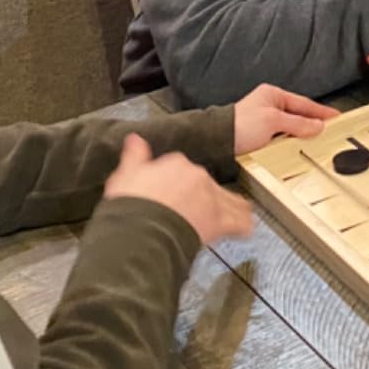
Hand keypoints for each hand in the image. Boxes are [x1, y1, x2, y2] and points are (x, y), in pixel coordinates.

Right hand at [104, 134, 253, 243]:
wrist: (141, 228)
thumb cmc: (131, 206)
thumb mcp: (125, 175)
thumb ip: (134, 156)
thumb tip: (135, 139)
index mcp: (176, 162)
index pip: (185, 169)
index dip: (183, 183)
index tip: (179, 193)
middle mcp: (198, 175)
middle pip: (208, 184)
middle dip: (206, 197)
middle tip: (197, 212)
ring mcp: (212, 198)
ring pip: (230, 200)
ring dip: (231, 208)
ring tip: (233, 217)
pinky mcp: (220, 221)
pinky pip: (241, 223)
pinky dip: (242, 226)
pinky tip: (243, 229)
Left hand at [233, 83, 338, 154]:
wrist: (217, 142)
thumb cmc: (240, 126)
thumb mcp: (273, 121)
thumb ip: (297, 123)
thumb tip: (317, 126)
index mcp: (273, 95)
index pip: (303, 103)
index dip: (321, 111)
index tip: (336, 116)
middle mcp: (269, 106)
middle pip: (298, 115)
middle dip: (313, 124)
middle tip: (331, 131)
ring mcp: (265, 121)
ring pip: (291, 128)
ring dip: (302, 135)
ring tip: (319, 141)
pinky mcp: (261, 136)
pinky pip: (283, 138)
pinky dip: (292, 142)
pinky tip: (299, 148)